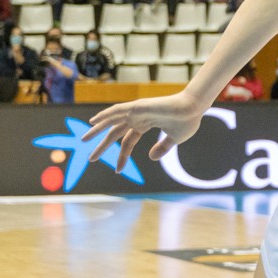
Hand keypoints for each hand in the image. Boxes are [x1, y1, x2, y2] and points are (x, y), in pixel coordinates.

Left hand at [83, 92, 208, 167]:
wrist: (194, 109)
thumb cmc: (187, 121)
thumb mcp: (174, 139)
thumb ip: (162, 148)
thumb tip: (151, 158)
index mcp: (145, 124)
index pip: (128, 142)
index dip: (122, 156)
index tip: (118, 170)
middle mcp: (138, 118)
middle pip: (115, 133)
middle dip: (102, 145)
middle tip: (91, 158)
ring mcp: (136, 111)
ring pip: (111, 121)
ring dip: (96, 130)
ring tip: (83, 140)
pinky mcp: (138, 107)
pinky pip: (117, 111)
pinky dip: (104, 115)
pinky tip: (93, 121)